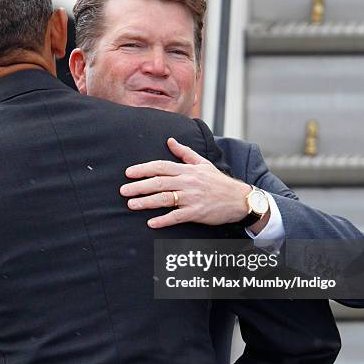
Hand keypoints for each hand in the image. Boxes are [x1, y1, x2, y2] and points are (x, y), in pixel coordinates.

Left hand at [120, 137, 252, 228]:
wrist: (239, 199)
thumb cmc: (218, 182)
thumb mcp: (203, 163)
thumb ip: (184, 153)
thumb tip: (169, 141)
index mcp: (187, 170)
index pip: (161, 166)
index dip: (143, 169)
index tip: (128, 173)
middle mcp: (188, 182)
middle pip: (159, 183)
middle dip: (139, 186)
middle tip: (123, 190)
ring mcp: (192, 198)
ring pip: (165, 199)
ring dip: (146, 202)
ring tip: (131, 205)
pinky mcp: (196, 213)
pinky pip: (177, 216)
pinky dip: (163, 220)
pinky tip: (151, 223)